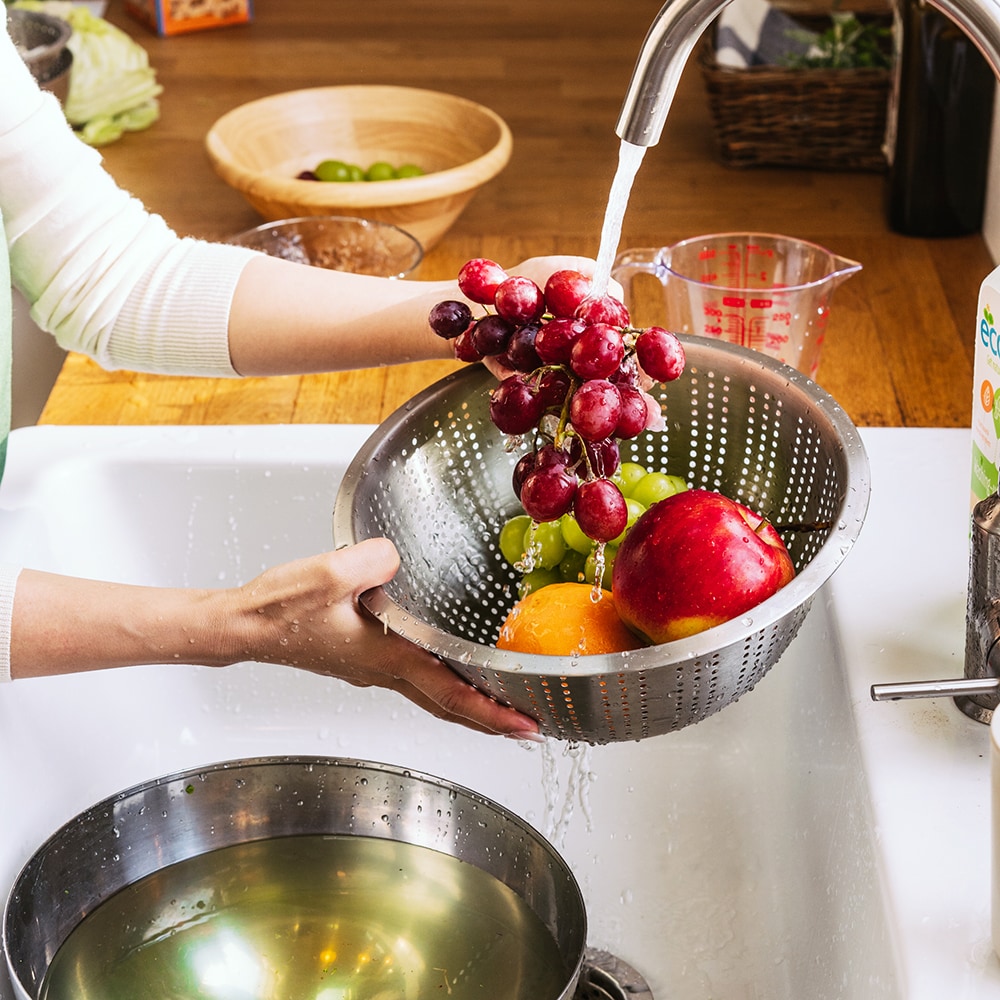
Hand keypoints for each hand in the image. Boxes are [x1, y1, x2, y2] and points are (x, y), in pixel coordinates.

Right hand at [230, 538, 541, 738]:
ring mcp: (370, 667)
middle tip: (528, 727)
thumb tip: (399, 557)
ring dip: (469, 703)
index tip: (526, 727)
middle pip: (448, 705)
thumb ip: (372, 561)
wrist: (242, 624)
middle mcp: (382, 669)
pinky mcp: (359, 656)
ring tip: (499, 703)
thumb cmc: (278, 608)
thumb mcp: (328, 574)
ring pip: (432, 694)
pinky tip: (446, 668)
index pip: (450, 692)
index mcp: (386, 656)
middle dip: (490, 720)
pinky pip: (414, 677)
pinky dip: (443, 683)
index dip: (492, 713)